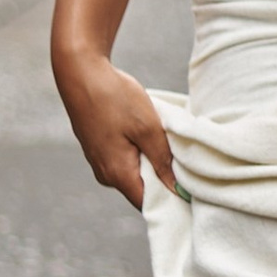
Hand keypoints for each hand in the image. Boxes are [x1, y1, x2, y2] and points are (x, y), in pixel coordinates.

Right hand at [54, 45, 173, 209]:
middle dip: (165, 180)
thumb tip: (176, 188)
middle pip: (143, 189)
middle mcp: (105, 174)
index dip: (172, 201)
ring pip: (135, 172)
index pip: (149, 204)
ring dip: (153, 162)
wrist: (81, 72)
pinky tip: (152, 135)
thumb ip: (162, 160)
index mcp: (117, 175)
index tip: (195, 192)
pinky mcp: (99, 147)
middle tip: (189, 164)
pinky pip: (125, 159)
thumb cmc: (114, 98)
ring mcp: (99, 161)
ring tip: (171, 145)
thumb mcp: (148, 128)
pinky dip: (141, 152)